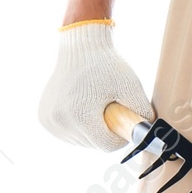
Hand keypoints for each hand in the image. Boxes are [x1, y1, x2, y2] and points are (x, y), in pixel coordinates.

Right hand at [37, 22, 153, 150]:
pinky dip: (78, 126)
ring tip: (93, 104)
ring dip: (91, 131)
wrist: (81, 47)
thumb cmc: (107, 65)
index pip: (107, 145)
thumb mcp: (131, 87)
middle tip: (108, 107)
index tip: (123, 118)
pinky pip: (68, 134)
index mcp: (80, 116)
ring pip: (81, 142)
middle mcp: (60, 121)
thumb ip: (142, 114)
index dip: (120, 135)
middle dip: (105, 131)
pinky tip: (80, 106)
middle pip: (94, 145)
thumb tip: (147, 137)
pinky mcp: (44, 118)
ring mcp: (49, 120)